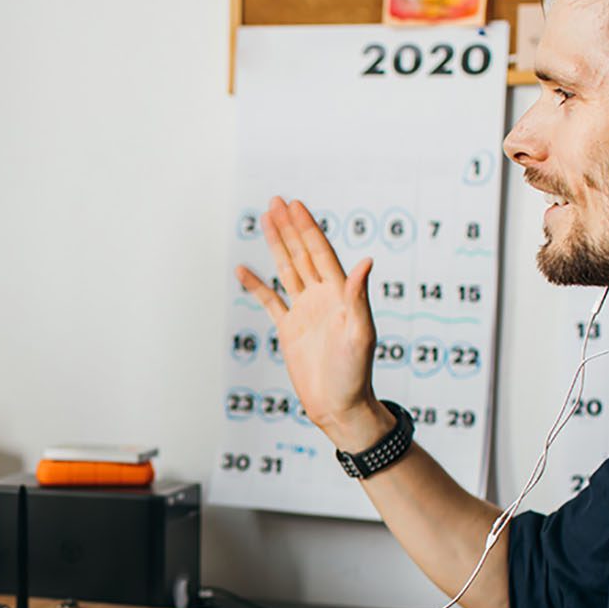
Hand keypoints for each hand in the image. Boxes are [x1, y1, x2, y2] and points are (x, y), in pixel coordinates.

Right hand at [236, 198, 390, 450]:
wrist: (339, 406)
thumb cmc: (355, 374)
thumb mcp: (360, 334)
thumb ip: (359, 297)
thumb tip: (366, 261)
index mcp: (340, 295)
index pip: (320, 253)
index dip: (308, 228)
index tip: (296, 206)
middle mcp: (322, 297)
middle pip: (302, 254)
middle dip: (290, 227)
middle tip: (277, 201)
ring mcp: (305, 311)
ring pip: (287, 270)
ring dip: (277, 246)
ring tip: (265, 220)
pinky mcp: (290, 329)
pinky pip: (270, 301)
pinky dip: (256, 285)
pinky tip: (243, 270)